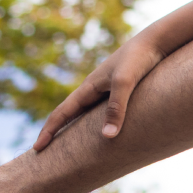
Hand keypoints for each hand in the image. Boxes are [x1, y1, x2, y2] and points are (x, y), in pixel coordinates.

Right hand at [32, 33, 167, 150]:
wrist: (156, 41)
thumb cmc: (139, 59)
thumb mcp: (125, 83)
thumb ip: (116, 108)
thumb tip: (107, 137)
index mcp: (89, 87)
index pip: (62, 113)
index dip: (49, 131)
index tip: (36, 149)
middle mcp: (94, 88)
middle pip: (69, 113)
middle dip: (56, 131)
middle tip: (43, 151)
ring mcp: (107, 88)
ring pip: (85, 112)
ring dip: (74, 127)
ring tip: (67, 145)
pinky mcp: (122, 88)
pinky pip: (101, 109)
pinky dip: (94, 122)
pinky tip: (100, 129)